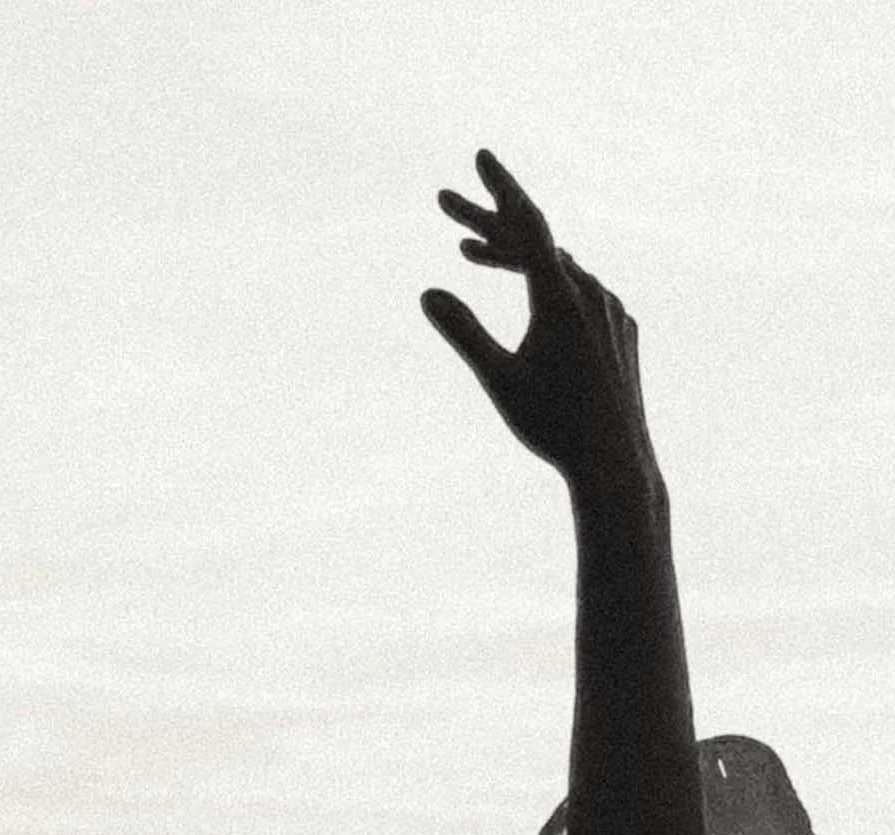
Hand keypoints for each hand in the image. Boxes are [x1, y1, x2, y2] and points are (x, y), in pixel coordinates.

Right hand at [421, 150, 658, 502]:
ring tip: (473, 254)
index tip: (480, 156)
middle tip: (447, 207)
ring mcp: (611, 309)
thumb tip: (428, 294)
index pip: (528, 225)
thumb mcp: (498, 379)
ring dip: (514, 258)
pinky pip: (581, 292)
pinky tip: (528, 297)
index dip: (501, 189)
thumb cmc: (552, 425)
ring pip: (558, 268)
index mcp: (561, 297)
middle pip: (536, 243)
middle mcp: (592, 291)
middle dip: (489, 224)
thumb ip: (464, 332)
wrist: (614, 462)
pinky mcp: (622, 329)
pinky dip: (548, 284)